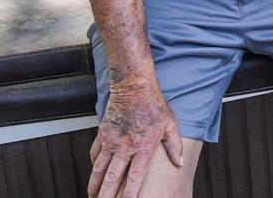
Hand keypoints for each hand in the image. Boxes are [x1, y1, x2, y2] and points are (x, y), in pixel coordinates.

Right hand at [88, 81, 182, 197]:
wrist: (134, 86)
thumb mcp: (170, 125)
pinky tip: (93, 173)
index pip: (135, 176)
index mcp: (143, 147)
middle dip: (106, 194)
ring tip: (92, 196)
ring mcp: (111, 141)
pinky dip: (93, 165)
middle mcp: (125, 146)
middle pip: (112, 177)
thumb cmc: (154, 104)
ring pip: (99, 168)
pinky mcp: (103, 133)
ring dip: (95, 184)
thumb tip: (180, 162)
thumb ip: (175, 146)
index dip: (130, 193)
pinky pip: (95, 153)